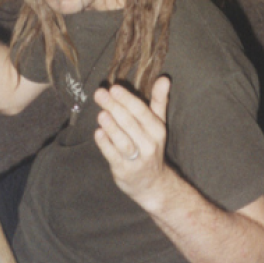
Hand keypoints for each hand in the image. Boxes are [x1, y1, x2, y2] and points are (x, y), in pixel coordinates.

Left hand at [94, 77, 171, 202]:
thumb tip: (164, 78)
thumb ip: (159, 101)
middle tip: (100, 94)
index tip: (113, 88)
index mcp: (157, 130)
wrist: (153, 184)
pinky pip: (113, 156)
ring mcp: (137, 159)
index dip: (127, 99)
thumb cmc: (151, 146)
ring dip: (111, 127)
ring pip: (122, 141)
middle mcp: (149, 144)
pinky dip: (105, 144)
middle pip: (129, 123)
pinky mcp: (124, 171)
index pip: (141, 111)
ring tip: (101, 114)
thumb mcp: (158, 124)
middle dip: (114, 107)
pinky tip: (98, 133)